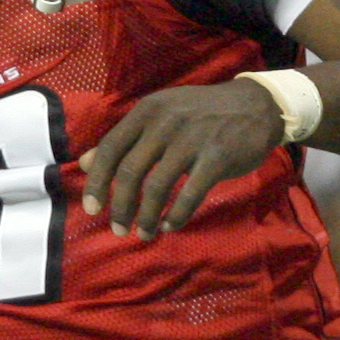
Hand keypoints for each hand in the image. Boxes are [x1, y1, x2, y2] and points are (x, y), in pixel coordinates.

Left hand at [79, 80, 283, 240]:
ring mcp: (192, 139)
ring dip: (147, 216)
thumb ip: (123, 139)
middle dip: (120, 206)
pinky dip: (176, 215)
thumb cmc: (200, 115)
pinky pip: (190, 194)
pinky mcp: (217, 157)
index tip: (91, 209)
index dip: (97, 181)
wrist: (255, 106)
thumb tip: (83, 163)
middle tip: (117, 229)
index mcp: (146, 111)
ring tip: (144, 233)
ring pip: (158, 186)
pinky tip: (169, 225)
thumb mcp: (158, 117)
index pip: (111, 148)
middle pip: (130, 171)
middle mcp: (165, 123)